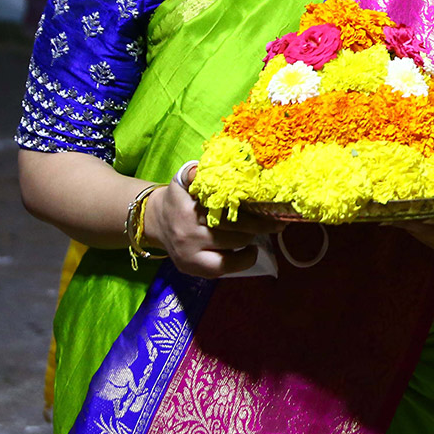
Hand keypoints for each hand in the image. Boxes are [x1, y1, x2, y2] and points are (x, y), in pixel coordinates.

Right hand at [145, 165, 281, 277]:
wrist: (155, 221)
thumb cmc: (181, 197)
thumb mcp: (184, 179)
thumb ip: (198, 172)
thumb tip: (212, 165)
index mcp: (187, 206)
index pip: (225, 205)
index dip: (250, 205)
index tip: (268, 201)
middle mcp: (187, 230)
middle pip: (233, 226)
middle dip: (260, 223)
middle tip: (277, 220)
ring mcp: (188, 252)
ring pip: (233, 245)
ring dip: (251, 237)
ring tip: (263, 231)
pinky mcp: (191, 267)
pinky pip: (224, 267)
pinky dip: (243, 260)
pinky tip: (250, 250)